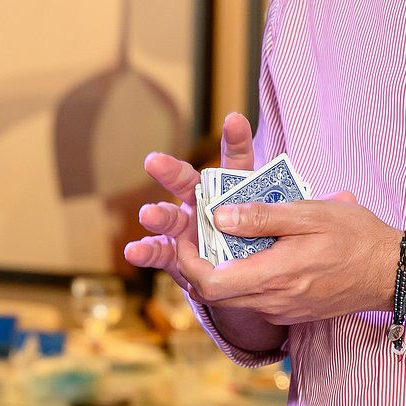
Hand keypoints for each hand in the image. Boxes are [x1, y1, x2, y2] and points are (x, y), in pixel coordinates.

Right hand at [123, 112, 255, 296]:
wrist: (242, 286)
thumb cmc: (258, 250)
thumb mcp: (271, 235)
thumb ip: (260, 224)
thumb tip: (244, 216)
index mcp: (231, 192)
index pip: (236, 161)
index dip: (236, 140)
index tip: (235, 120)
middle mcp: (203, 204)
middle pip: (186, 182)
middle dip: (170, 172)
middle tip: (153, 162)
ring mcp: (186, 229)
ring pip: (169, 218)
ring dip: (157, 216)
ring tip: (148, 215)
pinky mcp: (176, 256)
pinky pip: (160, 252)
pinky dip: (146, 252)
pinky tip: (133, 251)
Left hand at [186, 192, 394, 326]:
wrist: (393, 272)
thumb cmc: (356, 236)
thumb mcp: (310, 214)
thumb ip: (262, 217)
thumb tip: (219, 217)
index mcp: (275, 276)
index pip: (210, 284)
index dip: (186, 262)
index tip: (184, 234)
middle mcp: (275, 301)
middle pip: (215, 294)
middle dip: (198, 264)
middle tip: (197, 232)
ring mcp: (284, 311)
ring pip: (234, 298)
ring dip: (220, 271)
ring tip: (222, 237)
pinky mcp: (293, 312)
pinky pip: (255, 300)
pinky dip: (243, 278)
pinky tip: (251, 252)